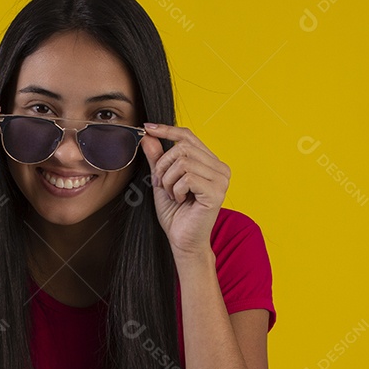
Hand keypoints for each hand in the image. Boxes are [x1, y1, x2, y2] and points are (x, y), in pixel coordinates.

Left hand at [139, 123, 229, 257]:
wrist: (183, 241)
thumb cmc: (176, 214)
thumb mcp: (162, 181)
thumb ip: (157, 159)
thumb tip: (148, 136)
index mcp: (210, 163)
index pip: (188, 136)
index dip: (167, 130)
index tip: (148, 128)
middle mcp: (220, 168)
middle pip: (183, 147)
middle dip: (163, 165)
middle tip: (161, 184)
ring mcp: (220, 179)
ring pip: (183, 161)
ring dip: (168, 179)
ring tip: (171, 194)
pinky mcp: (216, 192)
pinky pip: (187, 177)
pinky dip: (176, 189)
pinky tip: (180, 201)